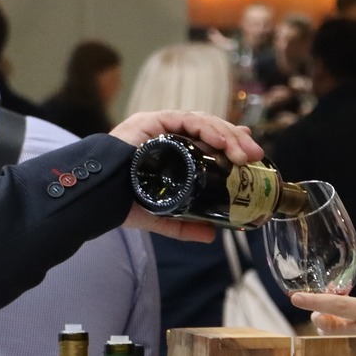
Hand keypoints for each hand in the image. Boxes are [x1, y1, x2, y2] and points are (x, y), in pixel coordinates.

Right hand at [111, 109, 264, 241]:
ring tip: (244, 153)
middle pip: (210, 129)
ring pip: (202, 122)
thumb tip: (211, 234)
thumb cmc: (125, 202)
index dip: (231, 141)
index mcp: (173, 150)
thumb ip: (185, 225)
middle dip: (236, 140)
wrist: (100, 198)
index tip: (251, 153)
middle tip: (255, 156)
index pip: (208, 139)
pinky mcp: (152, 122)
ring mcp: (160, 126)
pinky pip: (185, 120)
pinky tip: (222, 142)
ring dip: (227, 135)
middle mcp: (168, 135)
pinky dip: (207, 129)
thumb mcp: (163, 215)